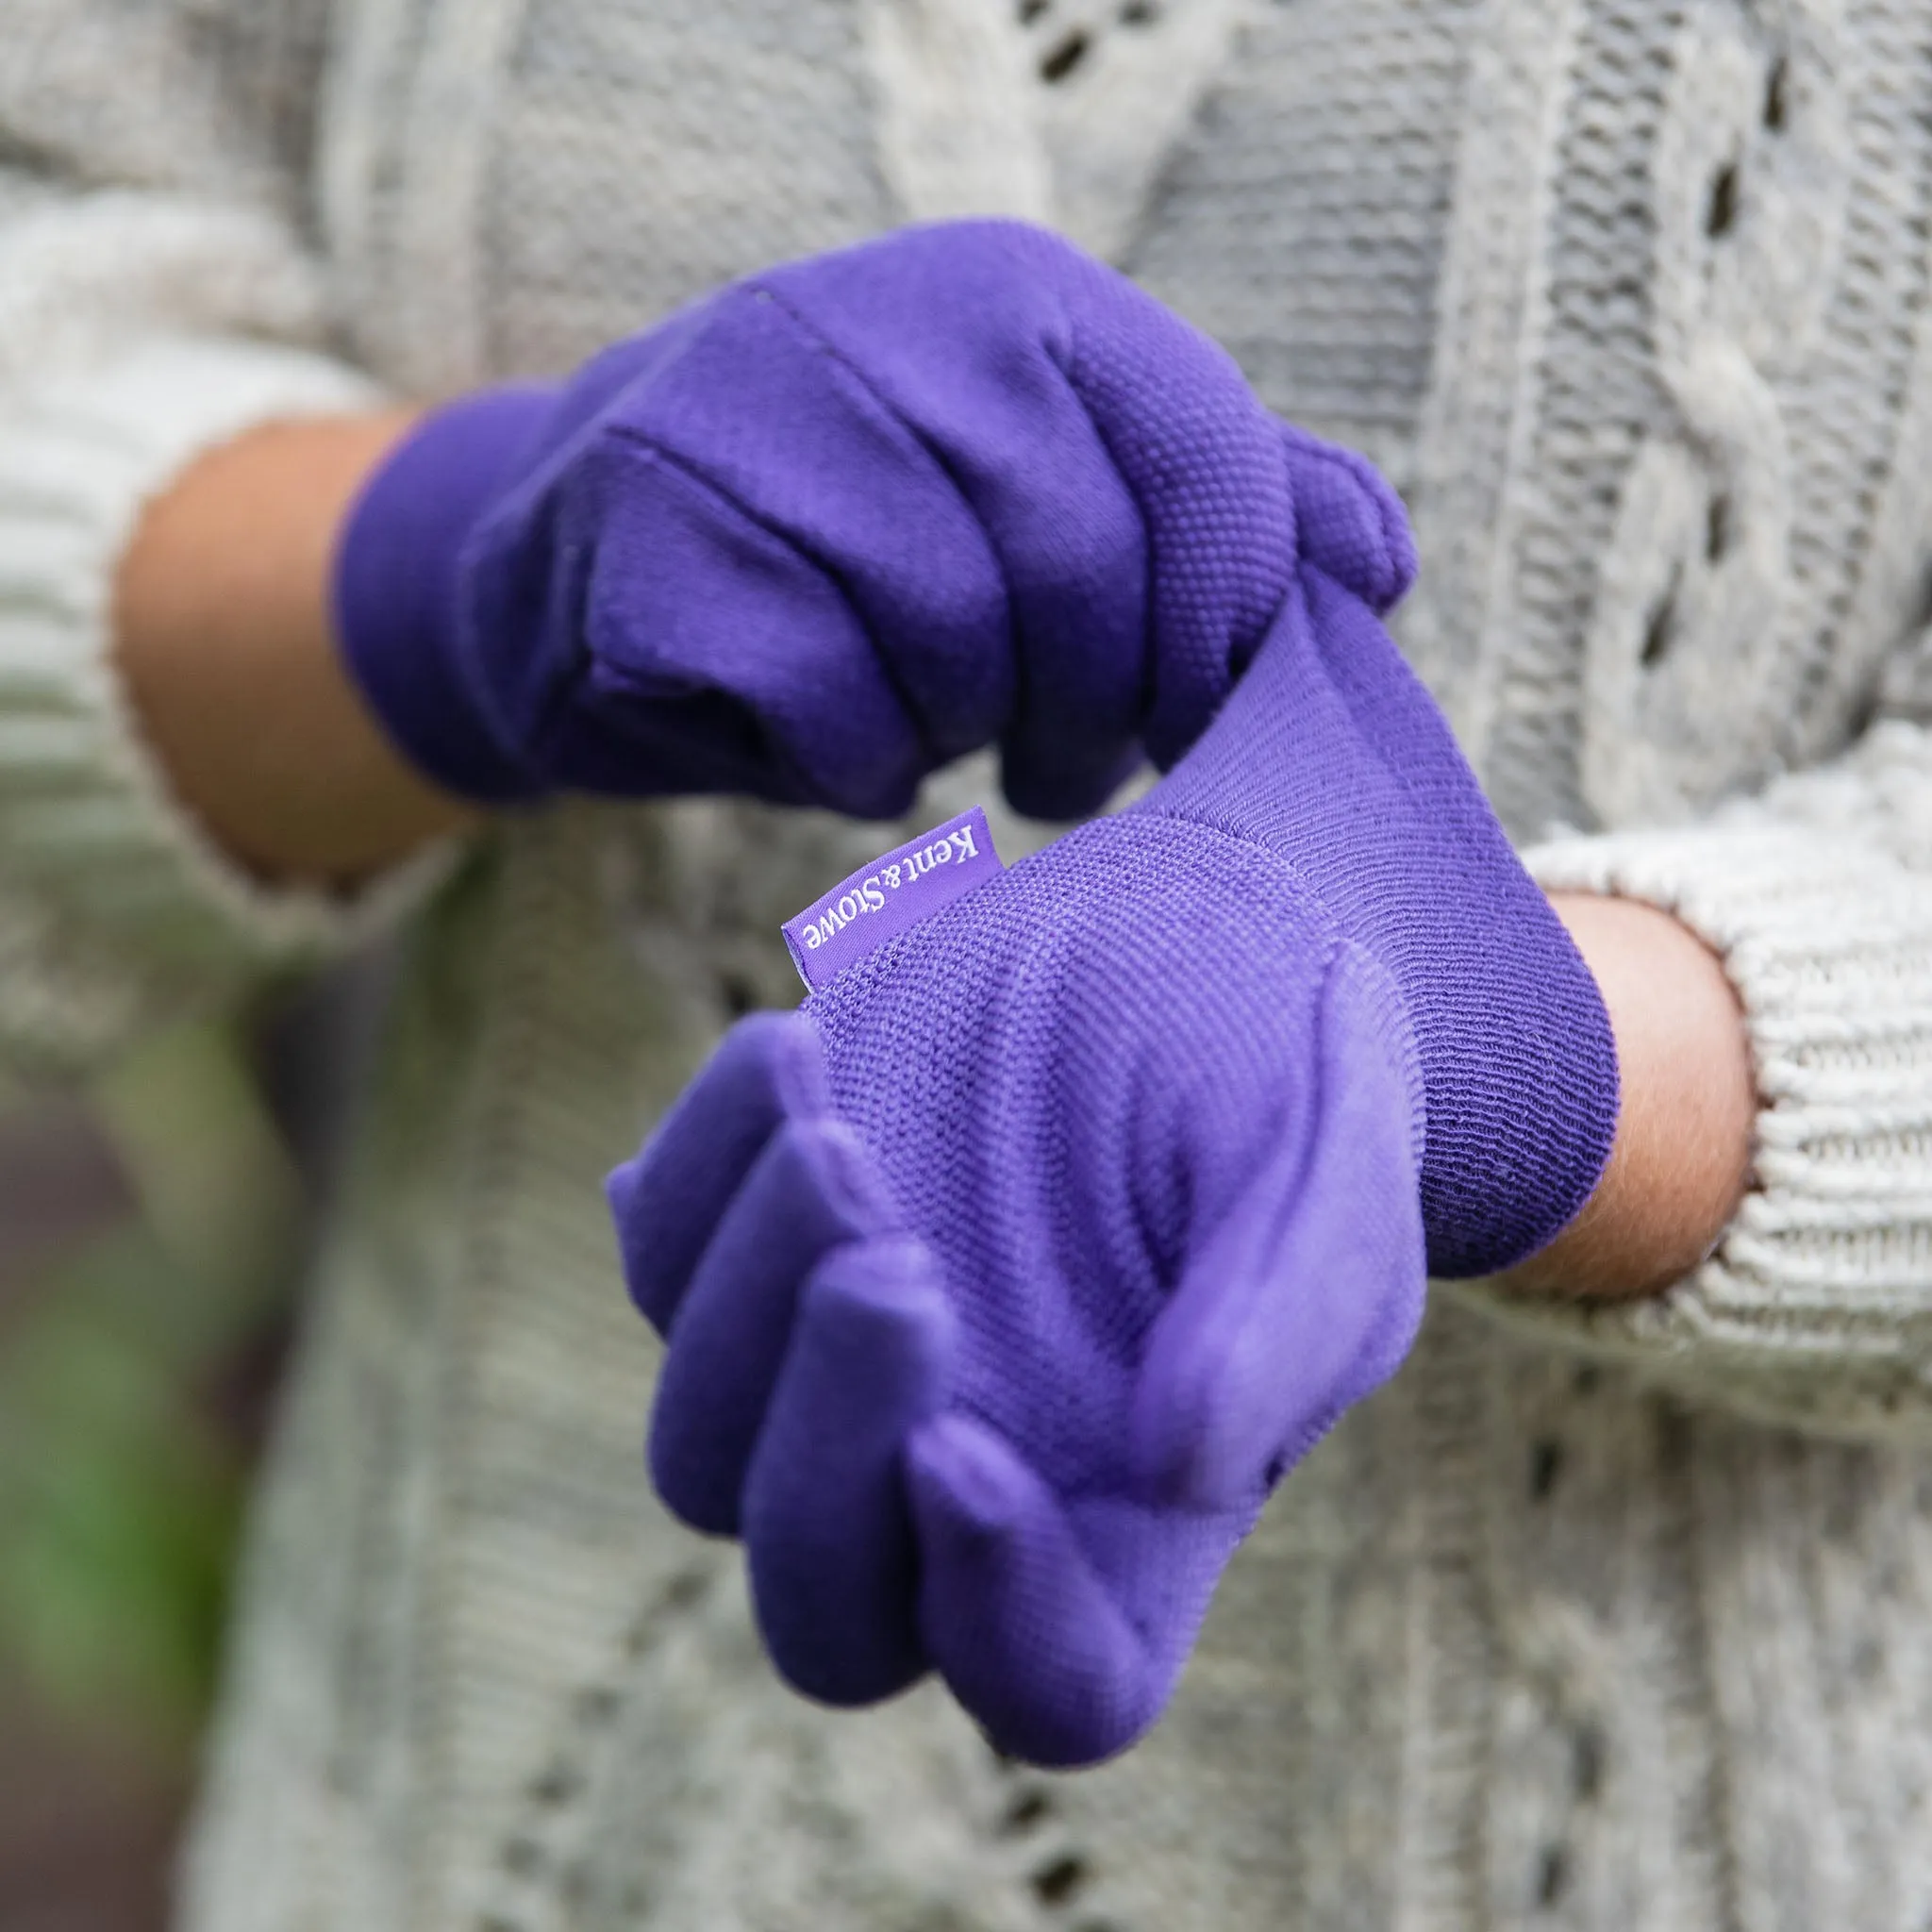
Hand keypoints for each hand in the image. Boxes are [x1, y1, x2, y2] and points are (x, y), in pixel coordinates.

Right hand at [331, 220, 1410, 820]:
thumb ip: (1221, 510)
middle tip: (1069, 768)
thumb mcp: (1051, 503)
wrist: (586, 567)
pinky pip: (830, 710)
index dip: (1229, 617)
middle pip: (1075, 564)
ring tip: (935, 727)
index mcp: (1006, 292)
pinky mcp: (650, 542)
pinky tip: (832, 743)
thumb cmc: (864, 555)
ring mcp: (744, 420)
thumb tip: (1377, 562)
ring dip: (961, 733)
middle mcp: (874, 319)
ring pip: (948, 645)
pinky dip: (854, 768)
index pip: (1199, 451)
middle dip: (1095, 708)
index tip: (1204, 711)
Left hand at [614, 835, 1425, 1769]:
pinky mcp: (754, 1245)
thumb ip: (1286, 1314)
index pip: (1053, 1684)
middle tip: (888, 1256)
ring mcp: (839, 1375)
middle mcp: (969, 1479)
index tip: (961, 1451)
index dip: (996, 1614)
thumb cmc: (1281, 1062)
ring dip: (742, 1302)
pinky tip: (794, 1056)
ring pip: (702, 1459)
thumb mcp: (1330, 1162)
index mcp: (1137, 1520)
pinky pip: (659, 1259)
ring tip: (832, 1126)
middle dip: (826, 1450)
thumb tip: (1180, 1462)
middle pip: (825, 1612)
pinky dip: (698, 1172)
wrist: (1178, 927)